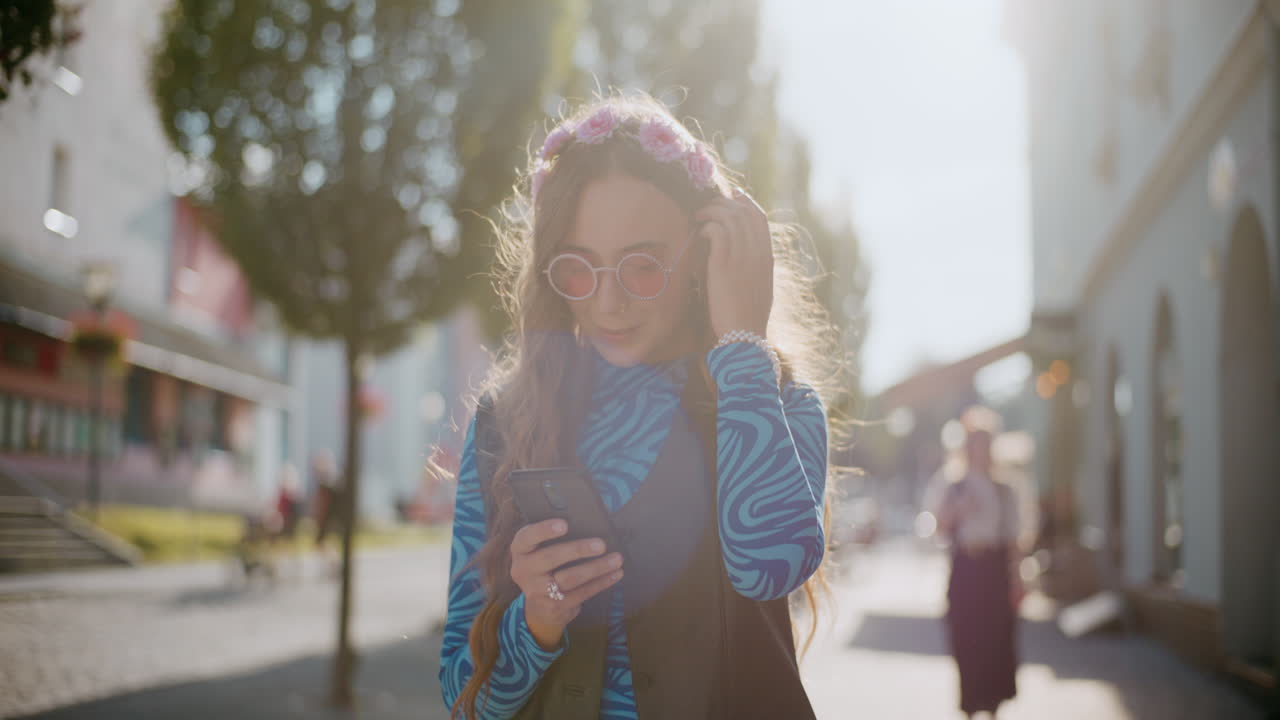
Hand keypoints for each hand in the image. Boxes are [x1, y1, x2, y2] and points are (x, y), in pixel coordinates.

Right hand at [509, 519, 624, 649]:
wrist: (540, 607)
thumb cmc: (547, 566)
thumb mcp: (540, 551)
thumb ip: (553, 539)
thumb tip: (588, 524)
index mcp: (520, 551)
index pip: (526, 537)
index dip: (544, 530)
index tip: (564, 524)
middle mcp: (524, 571)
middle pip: (550, 558)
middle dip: (578, 550)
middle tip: (601, 544)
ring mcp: (538, 591)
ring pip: (569, 578)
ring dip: (596, 568)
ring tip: (616, 559)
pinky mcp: (554, 606)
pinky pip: (581, 593)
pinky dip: (601, 582)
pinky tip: (615, 573)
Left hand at [694, 187, 772, 339]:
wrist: (743, 335)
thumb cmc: (745, 316)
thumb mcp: (755, 287)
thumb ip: (750, 266)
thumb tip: (736, 252)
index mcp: (766, 257)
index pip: (759, 218)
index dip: (744, 202)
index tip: (731, 197)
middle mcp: (757, 253)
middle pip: (743, 211)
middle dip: (723, 202)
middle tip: (706, 206)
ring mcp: (742, 257)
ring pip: (729, 216)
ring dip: (711, 211)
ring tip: (698, 216)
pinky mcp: (724, 265)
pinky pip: (716, 231)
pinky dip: (706, 226)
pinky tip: (699, 233)